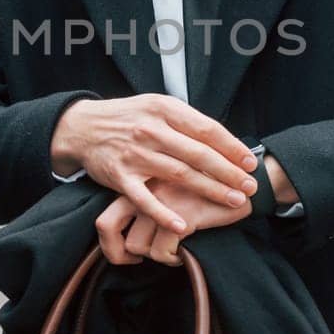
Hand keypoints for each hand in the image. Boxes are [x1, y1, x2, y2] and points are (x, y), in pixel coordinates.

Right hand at [51, 94, 258, 235]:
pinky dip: (164, 214)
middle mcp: (150, 130)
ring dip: (210, 190)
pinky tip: (183, 227)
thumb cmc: (127, 118)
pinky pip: (145, 199)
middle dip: (228, 172)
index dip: (231, 147)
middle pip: (198, 154)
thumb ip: (185, 120)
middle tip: (250, 187)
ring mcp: (134, 154)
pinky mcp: (119, 177)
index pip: (206, 129)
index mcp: (164, 109)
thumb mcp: (155, 106)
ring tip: (234, 201)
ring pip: (179, 175)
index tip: (250, 163)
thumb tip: (223, 138)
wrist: (82, 127)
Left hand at [94, 178, 252, 267]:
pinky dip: (171, 259)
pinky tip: (182, 256)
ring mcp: (163, 200)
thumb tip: (132, 240)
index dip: (109, 242)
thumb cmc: (208, 191)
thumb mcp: (174, 192)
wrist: (245, 183)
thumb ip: (152, 204)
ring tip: (171, 253)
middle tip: (134, 262)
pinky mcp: (182, 215)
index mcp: (142, 182)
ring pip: (137, 244)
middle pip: (108, 226)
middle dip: (116, 252)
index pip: (106, 216)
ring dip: (154, 256)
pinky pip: (162, 250)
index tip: (126, 254)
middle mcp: (146, 188)